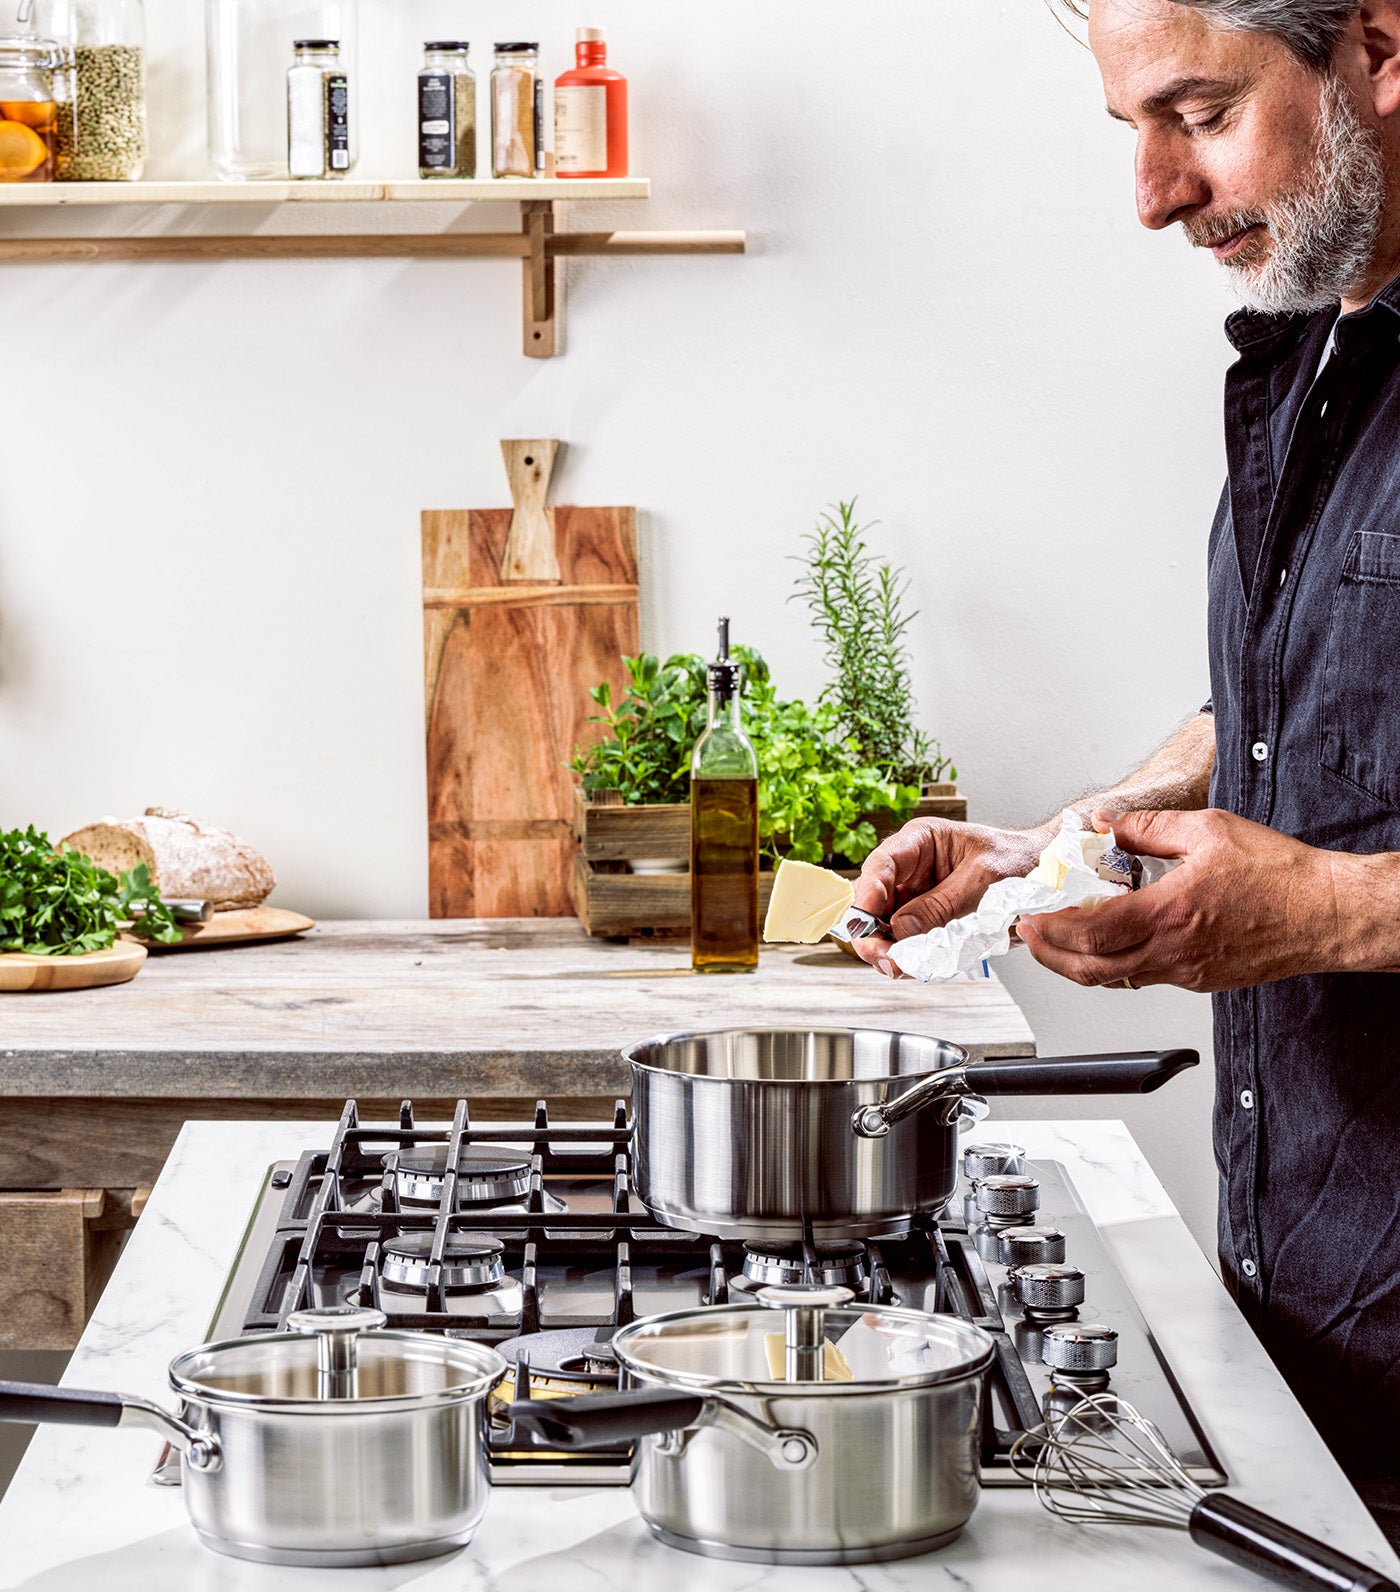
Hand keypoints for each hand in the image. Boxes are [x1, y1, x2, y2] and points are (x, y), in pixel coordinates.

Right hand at [852, 818, 1053, 975]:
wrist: (1045, 874)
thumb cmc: (1019, 861)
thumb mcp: (983, 880)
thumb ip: (942, 905)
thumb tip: (901, 929)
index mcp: (921, 842)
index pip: (881, 866)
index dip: (867, 895)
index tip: (865, 923)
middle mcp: (911, 869)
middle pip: (874, 903)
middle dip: (874, 934)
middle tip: (886, 960)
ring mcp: (916, 896)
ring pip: (886, 928)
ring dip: (891, 950)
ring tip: (905, 967)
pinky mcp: (927, 920)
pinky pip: (908, 941)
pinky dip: (911, 957)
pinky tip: (920, 965)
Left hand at [1017, 807, 1342, 993]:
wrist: (1327, 912)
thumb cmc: (1279, 873)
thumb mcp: (1207, 830)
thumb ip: (1147, 827)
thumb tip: (1105, 823)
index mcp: (1170, 912)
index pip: (1091, 931)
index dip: (1051, 928)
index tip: (1030, 916)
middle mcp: (1174, 951)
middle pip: (1091, 969)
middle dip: (1049, 954)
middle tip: (1030, 934)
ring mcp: (1187, 972)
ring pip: (1116, 979)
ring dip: (1080, 962)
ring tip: (1059, 938)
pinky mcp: (1201, 980)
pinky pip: (1145, 977)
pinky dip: (1116, 963)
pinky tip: (1111, 940)